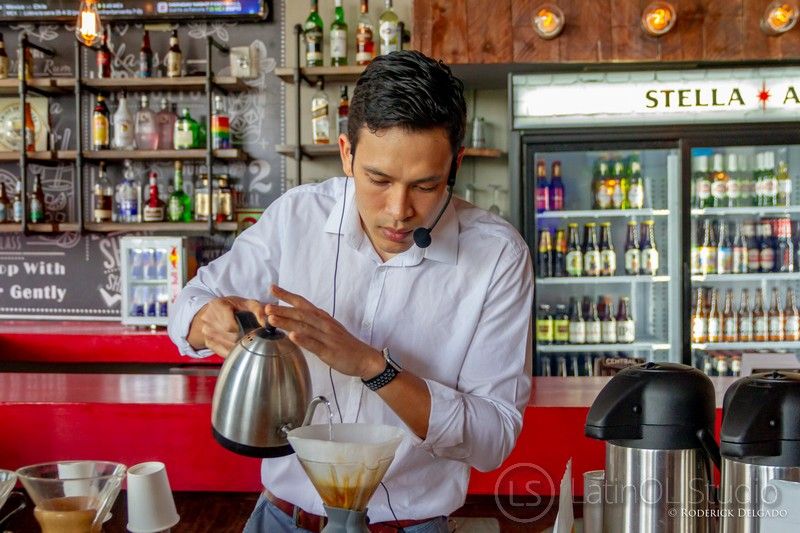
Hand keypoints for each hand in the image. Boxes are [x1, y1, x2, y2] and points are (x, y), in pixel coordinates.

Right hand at [188, 296, 266, 357]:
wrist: (212, 311)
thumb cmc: (231, 306)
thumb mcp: (246, 302)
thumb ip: (258, 310)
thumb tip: (266, 323)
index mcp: (218, 306)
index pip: (230, 326)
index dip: (242, 330)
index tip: (251, 330)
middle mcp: (208, 319)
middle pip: (230, 337)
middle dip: (243, 338)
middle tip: (251, 335)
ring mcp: (206, 332)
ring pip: (227, 346)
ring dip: (239, 345)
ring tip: (245, 338)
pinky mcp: (208, 342)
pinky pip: (223, 352)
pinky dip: (233, 351)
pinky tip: (238, 345)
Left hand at [265, 285, 383, 378]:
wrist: (364, 358)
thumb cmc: (344, 344)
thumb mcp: (327, 329)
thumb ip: (312, 324)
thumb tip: (293, 320)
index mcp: (322, 318)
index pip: (302, 303)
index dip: (287, 295)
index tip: (272, 288)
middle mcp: (323, 324)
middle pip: (300, 313)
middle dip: (282, 309)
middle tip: (265, 306)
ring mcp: (326, 337)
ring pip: (304, 327)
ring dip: (287, 321)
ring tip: (271, 318)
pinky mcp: (329, 350)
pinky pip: (315, 344)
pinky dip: (303, 340)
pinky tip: (292, 337)